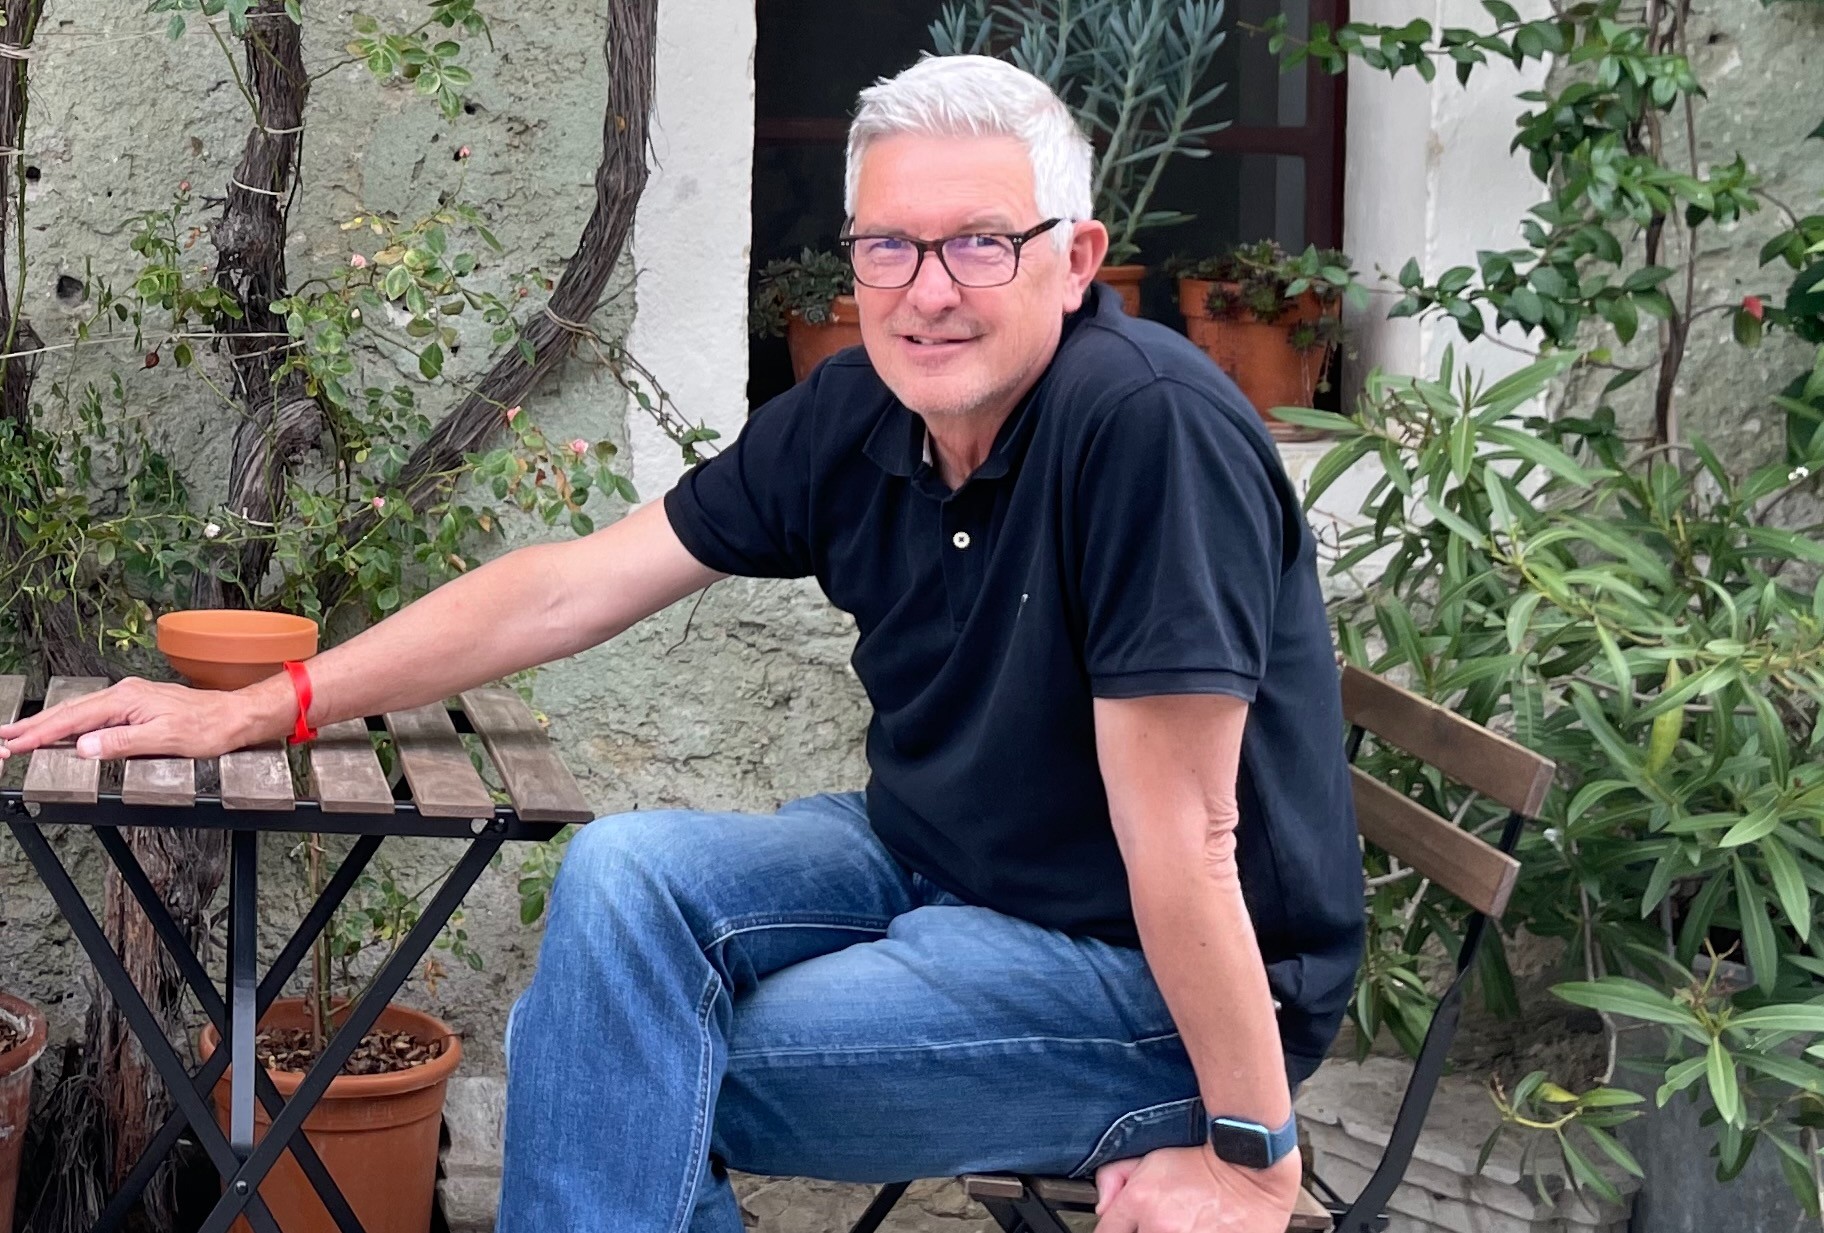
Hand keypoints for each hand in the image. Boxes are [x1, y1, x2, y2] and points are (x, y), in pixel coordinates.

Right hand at [0, 677, 277, 762]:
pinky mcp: (137, 705)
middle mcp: (124, 693)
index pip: (74, 720)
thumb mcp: (164, 739)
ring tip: (21, 735)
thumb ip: (122, 742)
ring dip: (49, 724)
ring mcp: (130, 698)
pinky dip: (71, 722)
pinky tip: (62, 730)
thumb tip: (84, 746)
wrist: (236, 717)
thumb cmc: (208, 728)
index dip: (40, 734)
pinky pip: (94, 714)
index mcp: (126, 700)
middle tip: (4, 738)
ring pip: (80, 711)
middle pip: (70, 711)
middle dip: (34, 726)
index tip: (14, 745)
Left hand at [1095, 1144, 1301, 1232]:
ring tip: (1181, 1223)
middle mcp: (1160, 1228)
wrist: (1252, 1172)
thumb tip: (1103, 1204)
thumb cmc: (1205, 1162)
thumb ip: (1115, 1176)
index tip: (1123, 1225)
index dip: (1115, 1227)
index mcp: (1142, 1202)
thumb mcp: (1152, 1157)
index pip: (1106, 1232)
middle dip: (1140, 1231)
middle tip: (1156, 1221)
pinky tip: (1199, 1227)